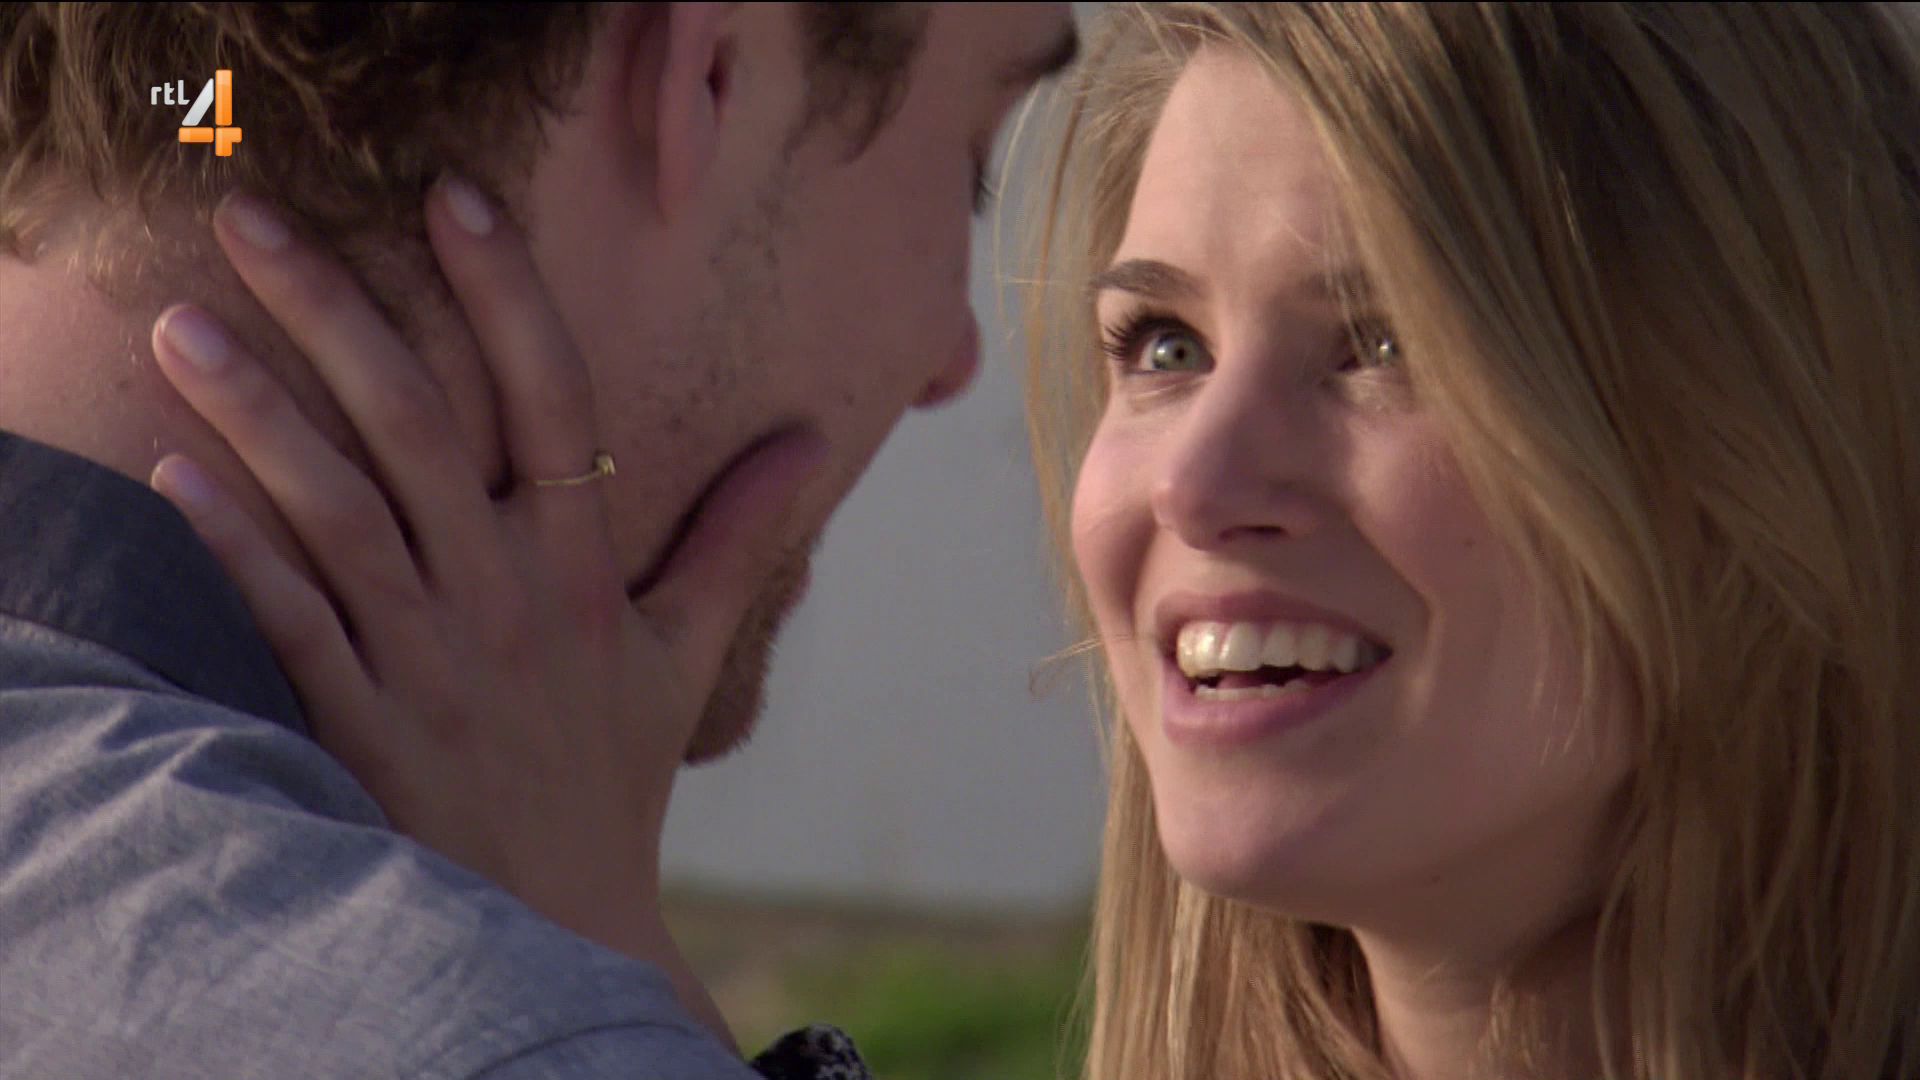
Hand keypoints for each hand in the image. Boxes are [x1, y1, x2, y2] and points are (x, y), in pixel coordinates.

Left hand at [145, 178, 818, 1046]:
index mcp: (585, 571)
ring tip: (182, 326)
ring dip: (257, 413)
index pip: (554, 402)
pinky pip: (289, 622)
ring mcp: (430, 660)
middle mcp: (508, 599)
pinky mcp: (360, 722)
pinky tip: (174, 475)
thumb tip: (808, 441)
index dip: (505, 295)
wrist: (556, 919)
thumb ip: (741, 537)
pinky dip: (231, 549)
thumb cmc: (614, 774)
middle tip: (252, 219)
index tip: (451, 199)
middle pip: (419, 427)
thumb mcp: (688, 651)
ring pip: (339, 512)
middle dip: (334, 312)